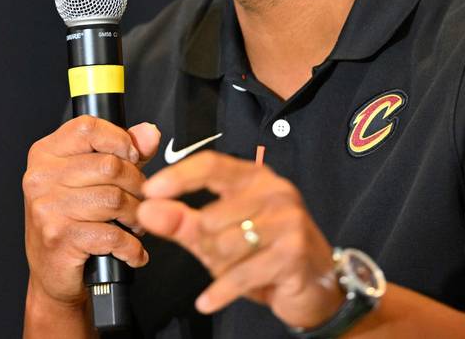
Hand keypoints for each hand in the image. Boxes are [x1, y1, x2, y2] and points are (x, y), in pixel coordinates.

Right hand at [22, 115, 161, 306]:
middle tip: (139, 200)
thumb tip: (149, 134)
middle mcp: (41, 177)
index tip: (134, 156)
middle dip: (136, 186)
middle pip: (110, 166)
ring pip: (115, 199)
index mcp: (46, 154)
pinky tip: (132, 250)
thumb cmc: (71, 221)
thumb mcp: (91, 179)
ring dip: (136, 216)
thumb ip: (122, 153)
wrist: (51, 272)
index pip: (87, 128)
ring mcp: (48, 207)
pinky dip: (131, 247)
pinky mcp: (60, 237)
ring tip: (135, 224)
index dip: (119, 139)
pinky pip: (113, 235)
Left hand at [137, 151, 342, 328]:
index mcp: (254, 177)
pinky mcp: (293, 253)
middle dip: (206, 246)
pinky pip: (240, 273)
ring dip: (220, 267)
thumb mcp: (217, 235)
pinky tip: (208, 300)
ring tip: (235, 270)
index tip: (150, 191)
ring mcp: (287, 221)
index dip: (179, 176)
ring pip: (224, 245)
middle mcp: (274, 192)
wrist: (316, 285)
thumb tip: (147, 210)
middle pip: (211, 216)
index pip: (211, 165)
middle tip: (221, 257)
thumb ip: (181, 221)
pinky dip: (220, 291)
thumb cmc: (265, 253)